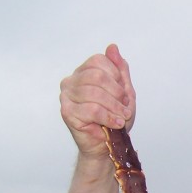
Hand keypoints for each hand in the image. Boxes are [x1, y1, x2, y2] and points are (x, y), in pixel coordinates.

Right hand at [59, 43, 135, 160]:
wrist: (107, 145)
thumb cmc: (114, 119)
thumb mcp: (124, 92)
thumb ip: (120, 70)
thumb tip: (112, 47)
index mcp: (84, 72)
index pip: (99, 61)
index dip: (116, 78)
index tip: (123, 94)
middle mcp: (72, 81)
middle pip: (97, 76)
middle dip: (117, 94)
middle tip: (125, 108)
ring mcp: (67, 96)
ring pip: (94, 93)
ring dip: (114, 107)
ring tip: (122, 118)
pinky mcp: (67, 112)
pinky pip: (91, 109)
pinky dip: (108, 117)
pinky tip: (115, 124)